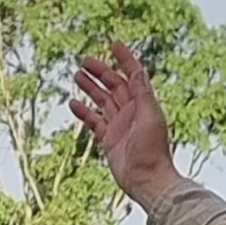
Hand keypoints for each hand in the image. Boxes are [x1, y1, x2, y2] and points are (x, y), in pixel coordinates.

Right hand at [70, 41, 187, 204]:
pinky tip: (73, 103)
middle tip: (84, 60)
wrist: (147, 180)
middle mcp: (132, 112)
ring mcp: (119, 125)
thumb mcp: (149, 117)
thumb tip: (138, 70)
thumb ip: (143, 93)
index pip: (133, 75)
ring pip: (102, 100)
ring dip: (90, 88)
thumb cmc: (152, 150)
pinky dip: (84, 112)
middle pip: (114, 85)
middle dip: (100, 72)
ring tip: (76, 75)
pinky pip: (94, 121)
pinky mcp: (109, 139)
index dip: (125, 59)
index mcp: (144, 104)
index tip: (114, 44)